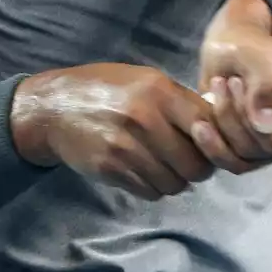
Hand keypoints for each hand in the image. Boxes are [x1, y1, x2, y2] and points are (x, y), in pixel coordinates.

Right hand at [10, 65, 222, 200]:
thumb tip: (217, 124)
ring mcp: (127, 147)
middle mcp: (146, 120)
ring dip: (175, 180)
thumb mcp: (144, 80)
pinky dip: (154, 187)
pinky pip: (150, 192)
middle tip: (189, 162)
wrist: (54, 108)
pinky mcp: (111, 169)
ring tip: (166, 167)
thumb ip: (180, 100)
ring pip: (175, 183)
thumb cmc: (105, 89)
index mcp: (159, 92)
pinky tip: (145, 172)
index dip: (215, 140)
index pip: (208, 127)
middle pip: (196, 165)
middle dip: (198, 168)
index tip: (209, 142)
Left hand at [198, 0, 271, 166]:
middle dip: (249, 113)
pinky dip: (213, 145)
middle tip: (235, 81)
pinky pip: (233, 162)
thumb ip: (266, 83)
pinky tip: (200, 124)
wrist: (224, 53)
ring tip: (219, 86)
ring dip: (228, 119)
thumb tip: (266, 124)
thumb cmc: (249, 47)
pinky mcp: (248, 154)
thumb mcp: (257, 54)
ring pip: (253, 152)